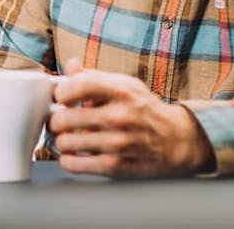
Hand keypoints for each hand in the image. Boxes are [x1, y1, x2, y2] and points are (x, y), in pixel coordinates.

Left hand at [47, 58, 214, 177]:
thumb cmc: (145, 110)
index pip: (74, 86)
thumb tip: (69, 66)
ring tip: (70, 137)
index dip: (60, 93)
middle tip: (60, 121)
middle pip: (62, 118)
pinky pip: (73, 164)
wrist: (177, 140)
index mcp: (120, 91)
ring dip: (62, 140)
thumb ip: (93, 76)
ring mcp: (116, 143)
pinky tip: (74, 153)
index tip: (61, 98)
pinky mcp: (115, 166)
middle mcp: (118, 116)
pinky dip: (68, 159)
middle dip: (56, 119)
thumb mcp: (125, 85)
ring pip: (64, 142)